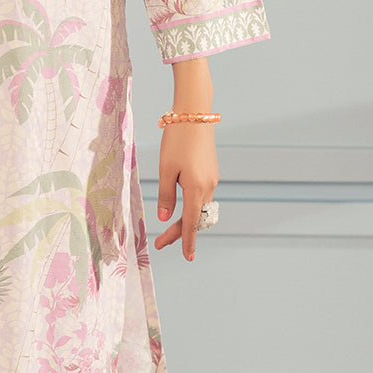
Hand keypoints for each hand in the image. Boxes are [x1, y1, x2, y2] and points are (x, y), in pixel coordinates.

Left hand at [154, 122, 218, 261]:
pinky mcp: (211, 172)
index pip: (191, 222)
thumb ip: (166, 195)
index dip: (187, 241)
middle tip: (161, 243)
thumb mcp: (165, 169)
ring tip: (169, 229)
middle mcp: (209, 186)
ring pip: (199, 208)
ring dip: (186, 220)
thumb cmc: (176, 140)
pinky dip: (192, 207)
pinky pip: (202, 196)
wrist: (194, 114)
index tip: (186, 257)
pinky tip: (181, 209)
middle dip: (180, 232)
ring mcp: (212, 179)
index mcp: (196, 188)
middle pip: (195, 218)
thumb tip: (165, 218)